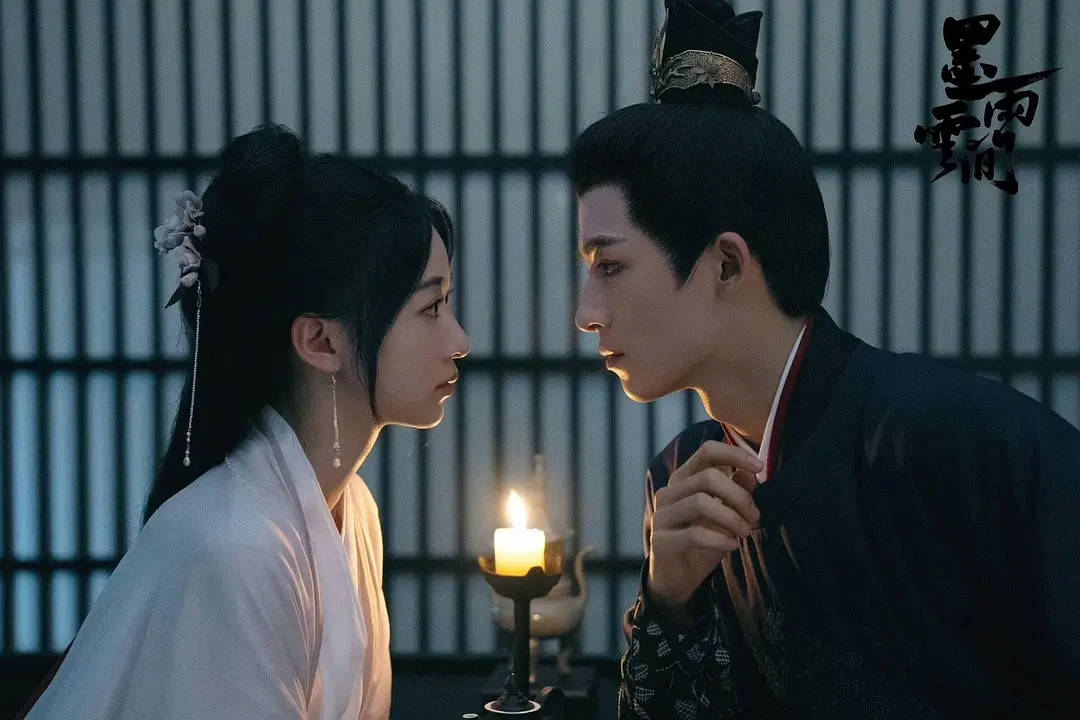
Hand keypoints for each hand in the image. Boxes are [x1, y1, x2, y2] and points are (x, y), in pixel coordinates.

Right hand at [647, 440, 761, 618]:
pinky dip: (720, 539)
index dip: (735, 453)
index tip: (760, 466)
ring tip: (744, 532)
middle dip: (739, 495)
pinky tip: (732, 546)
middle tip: (755, 516)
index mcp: (684, 479)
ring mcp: (661, 516)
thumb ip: (736, 491)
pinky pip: (694, 534)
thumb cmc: (703, 540)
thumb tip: (752, 472)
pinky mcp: (660, 541)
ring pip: (701, 502)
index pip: (707, 451)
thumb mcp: (725, 514)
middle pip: (708, 476)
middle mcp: (669, 492)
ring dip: (731, 518)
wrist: (677, 578)